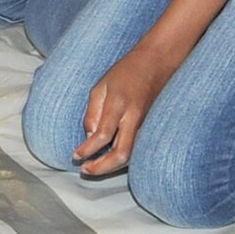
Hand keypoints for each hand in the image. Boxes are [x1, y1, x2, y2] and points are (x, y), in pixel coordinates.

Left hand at [75, 43, 179, 176]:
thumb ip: (93, 112)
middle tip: (84, 170)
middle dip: (101, 168)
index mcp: (120, 105)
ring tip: (94, 167)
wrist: (158, 63)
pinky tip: (109, 159)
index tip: (76, 155)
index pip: (102, 135)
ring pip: (131, 156)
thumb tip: (89, 136)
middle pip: (121, 155)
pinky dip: (122, 159)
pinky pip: (136, 149)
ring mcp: (146, 125)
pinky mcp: (151, 129)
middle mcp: (135, 119)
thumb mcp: (101, 85)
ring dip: (111, 167)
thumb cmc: (127, 72)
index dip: (87, 150)